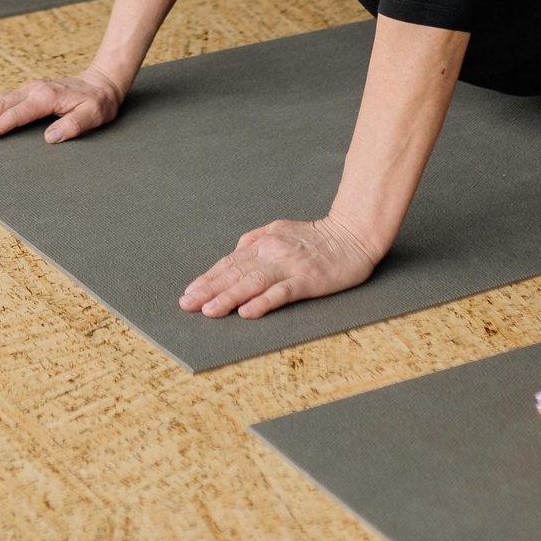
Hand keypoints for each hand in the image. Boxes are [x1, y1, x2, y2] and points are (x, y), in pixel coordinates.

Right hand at [0, 70, 124, 143]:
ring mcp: (30, 89)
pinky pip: (3, 100)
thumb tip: (50, 138)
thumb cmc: (99, 101)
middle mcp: (33, 90)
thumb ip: (73, 125)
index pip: (15, 115)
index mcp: (46, 97)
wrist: (103, 81)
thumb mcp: (94, 115)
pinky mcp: (30, 91)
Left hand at [178, 215, 381, 319]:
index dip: (208, 278)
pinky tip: (247, 312)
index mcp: (264, 242)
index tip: (189, 293)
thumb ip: (255, 239)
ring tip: (209, 311)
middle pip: (235, 273)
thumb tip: (234, 252)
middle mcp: (272, 252)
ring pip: (252, 283)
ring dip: (228, 297)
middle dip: (209, 290)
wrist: (353, 234)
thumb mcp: (280, 228)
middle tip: (187, 305)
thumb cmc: (316, 236)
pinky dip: (262, 302)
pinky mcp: (307, 280)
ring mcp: (289, 266)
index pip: (229, 263)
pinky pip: (281, 292)